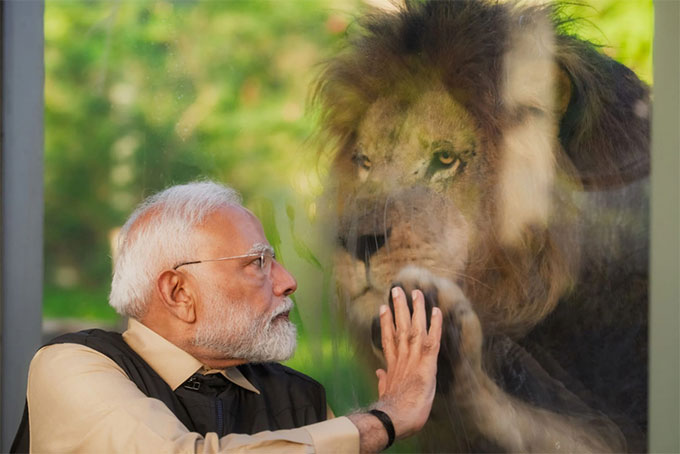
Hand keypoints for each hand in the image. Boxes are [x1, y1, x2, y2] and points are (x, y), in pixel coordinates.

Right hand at [374, 286, 442, 438]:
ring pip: (415, 328)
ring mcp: (414, 358)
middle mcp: (402, 356)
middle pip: (400, 327)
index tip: (383, 308)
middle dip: (399, 308)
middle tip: (397, 290)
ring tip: (416, 292)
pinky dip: (435, 325)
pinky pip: (433, 340)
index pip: (388, 338)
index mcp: (392, 364)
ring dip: (416, 309)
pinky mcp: (427, 363)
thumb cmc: (391, 409)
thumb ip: (383, 380)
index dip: (386, 322)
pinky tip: (436, 311)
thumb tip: (379, 373)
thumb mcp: (385, 392)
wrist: (396, 417)